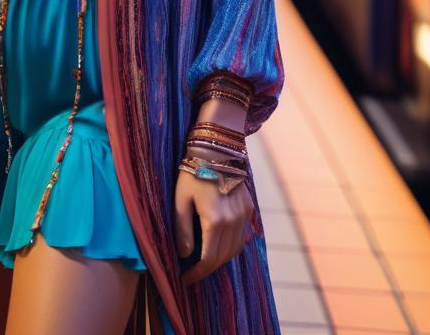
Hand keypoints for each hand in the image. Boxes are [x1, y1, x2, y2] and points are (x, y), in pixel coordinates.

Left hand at [174, 162, 254, 285]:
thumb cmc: (192, 173)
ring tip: (204, 262)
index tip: (185, 279)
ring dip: (220, 259)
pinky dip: (231, 246)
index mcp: (215, 220)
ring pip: (235, 249)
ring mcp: (244, 215)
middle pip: (223, 257)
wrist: (215, 149)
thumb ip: (182, 229)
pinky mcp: (249, 208)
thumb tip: (184, 255)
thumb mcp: (180, 199)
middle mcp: (233, 221)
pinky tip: (219, 245)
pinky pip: (242, 236)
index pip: (208, 259)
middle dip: (207, 269)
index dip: (197, 273)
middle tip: (192, 273)